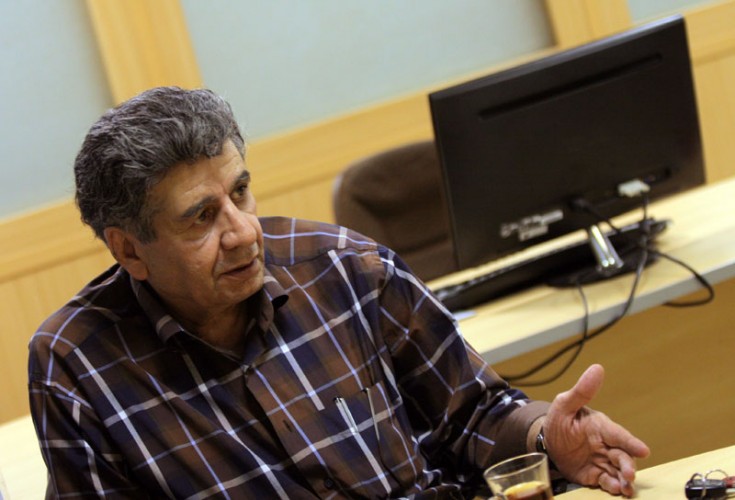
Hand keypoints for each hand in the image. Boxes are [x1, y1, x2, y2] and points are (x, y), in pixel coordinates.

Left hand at [543, 364, 649, 496]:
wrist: (548, 443)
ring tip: (624, 488)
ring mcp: (601, 460)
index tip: (643, 451)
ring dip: (624, 480)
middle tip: (629, 475)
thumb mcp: (564, 404)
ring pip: (618, 471)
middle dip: (628, 466)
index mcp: (600, 426)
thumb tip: (597, 368)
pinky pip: (606, 482)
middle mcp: (605, 444)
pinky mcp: (595, 475)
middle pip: (622, 455)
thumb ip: (582, 391)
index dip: (630, 442)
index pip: (618, 434)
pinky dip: (613, 487)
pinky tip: (615, 490)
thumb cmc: (559, 420)